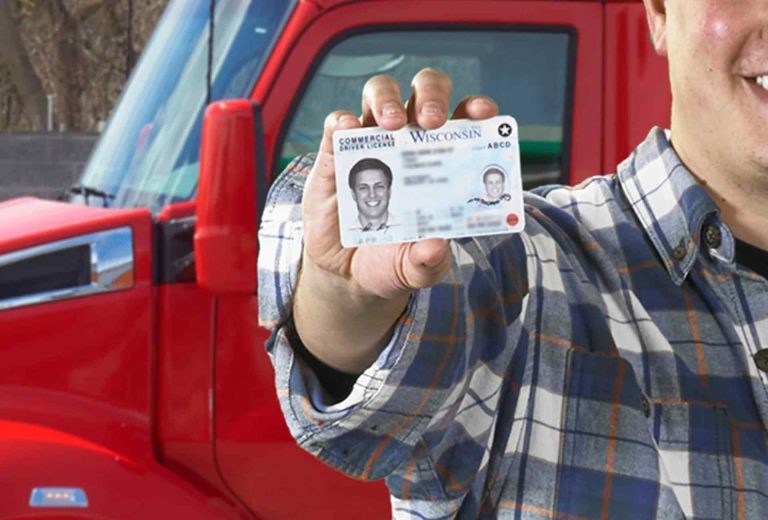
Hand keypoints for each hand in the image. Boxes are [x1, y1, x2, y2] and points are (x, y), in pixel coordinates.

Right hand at [301, 68, 498, 299]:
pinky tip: (348, 128)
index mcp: (442, 160)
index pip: (465, 120)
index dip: (476, 109)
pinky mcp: (334, 155)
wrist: (348, 275)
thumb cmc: (392, 259)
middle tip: (431, 121)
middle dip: (431, 97)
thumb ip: (428, 262)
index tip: (484, 113)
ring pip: (381, 94)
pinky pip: (337, 125)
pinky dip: (342, 120)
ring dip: (387, 99)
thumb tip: (436, 246)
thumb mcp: (415, 268)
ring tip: (391, 122)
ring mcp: (372, 144)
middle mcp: (410, 142)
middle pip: (424, 94)